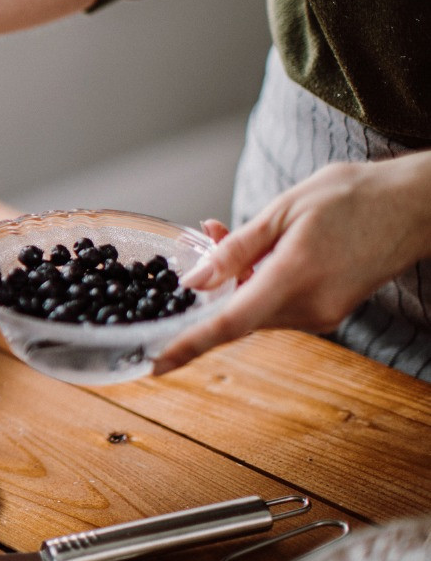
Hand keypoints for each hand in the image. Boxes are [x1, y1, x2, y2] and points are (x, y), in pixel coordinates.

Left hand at [154, 151, 430, 373]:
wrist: (415, 205)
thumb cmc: (353, 197)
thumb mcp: (283, 211)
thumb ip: (235, 249)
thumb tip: (195, 281)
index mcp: (294, 279)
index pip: (228, 324)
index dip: (188, 345)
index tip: (156, 364)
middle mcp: (309, 308)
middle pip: (238, 314)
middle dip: (212, 287)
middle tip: (208, 235)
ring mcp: (322, 314)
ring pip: (255, 310)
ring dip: (235, 281)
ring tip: (232, 232)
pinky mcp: (328, 311)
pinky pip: (278, 305)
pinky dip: (258, 283)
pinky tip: (260, 251)